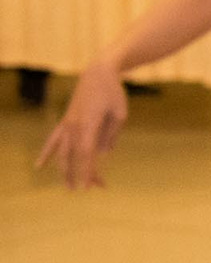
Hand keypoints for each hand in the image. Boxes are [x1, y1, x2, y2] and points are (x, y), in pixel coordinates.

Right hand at [37, 65, 127, 189]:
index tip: (88, 187)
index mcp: (89, 124)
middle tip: (89, 190)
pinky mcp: (65, 121)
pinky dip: (46, 153)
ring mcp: (67, 124)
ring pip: (62, 152)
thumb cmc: (113, 92)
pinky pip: (53, 140)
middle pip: (75, 156)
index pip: (86, 154)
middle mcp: (74, 126)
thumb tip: (103, 153)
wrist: (98, 72)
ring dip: (65, 170)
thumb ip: (111, 135)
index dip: (86, 171)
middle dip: (80, 174)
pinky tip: (39, 166)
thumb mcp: (120, 113)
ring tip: (68, 187)